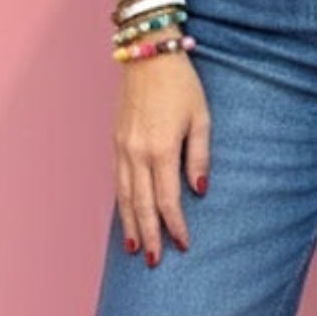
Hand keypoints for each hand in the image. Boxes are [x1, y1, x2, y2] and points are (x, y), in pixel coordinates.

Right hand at [113, 53, 209, 266]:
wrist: (146, 53)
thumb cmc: (181, 84)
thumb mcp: (201, 118)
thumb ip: (200, 158)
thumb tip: (199, 193)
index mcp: (161, 149)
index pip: (168, 200)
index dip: (176, 226)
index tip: (183, 245)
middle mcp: (137, 153)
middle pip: (142, 205)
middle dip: (148, 235)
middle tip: (153, 262)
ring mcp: (122, 148)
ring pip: (125, 196)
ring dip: (130, 224)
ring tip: (134, 248)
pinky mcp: (115, 141)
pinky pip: (117, 180)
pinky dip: (120, 203)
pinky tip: (125, 215)